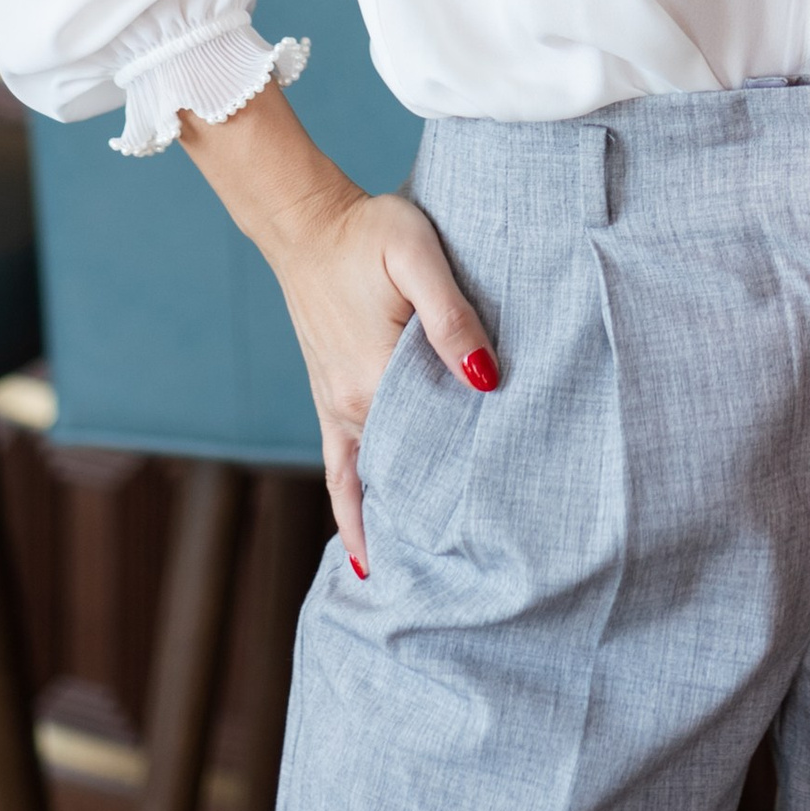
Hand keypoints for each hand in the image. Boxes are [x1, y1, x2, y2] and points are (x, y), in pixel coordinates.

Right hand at [179, 84, 493, 573]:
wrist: (308, 221)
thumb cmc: (369, 231)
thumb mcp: (418, 256)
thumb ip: (452, 317)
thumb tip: (487, 379)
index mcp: (377, 379)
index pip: (432, 452)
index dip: (467, 492)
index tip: (501, 543)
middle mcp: (353, 407)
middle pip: (403, 479)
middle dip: (436, 528)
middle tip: (480, 584)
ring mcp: (337, 408)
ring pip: (368, 487)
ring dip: (394, 531)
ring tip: (428, 590)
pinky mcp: (331, 400)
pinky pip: (339, 473)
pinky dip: (352, 513)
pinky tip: (365, 557)